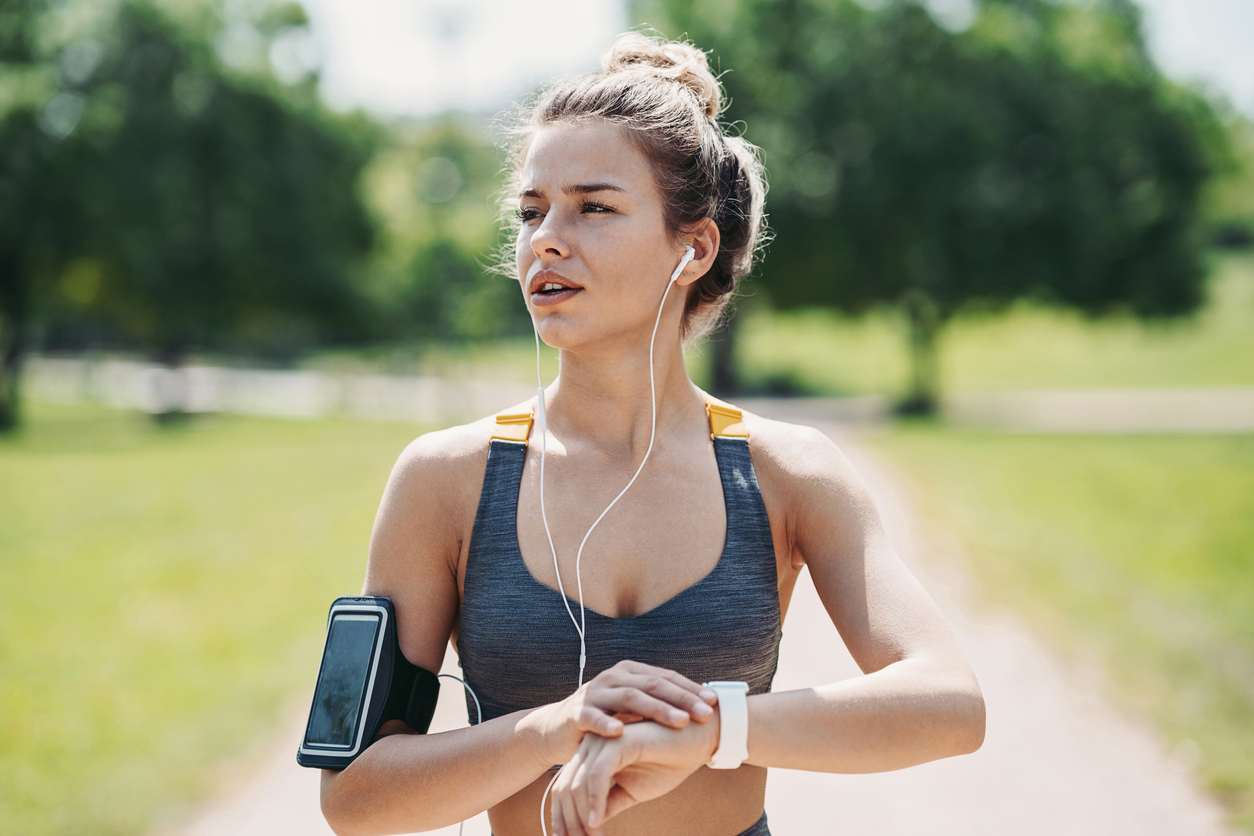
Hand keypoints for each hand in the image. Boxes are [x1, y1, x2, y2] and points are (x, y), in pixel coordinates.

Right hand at [526, 660, 715, 766]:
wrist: (557, 731)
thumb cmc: (604, 720)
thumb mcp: (632, 709)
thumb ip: (657, 705)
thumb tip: (699, 709)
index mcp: (630, 673)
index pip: (665, 677)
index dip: (690, 688)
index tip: (714, 702)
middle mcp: (613, 677)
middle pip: (652, 685)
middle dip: (682, 699)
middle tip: (705, 714)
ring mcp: (594, 693)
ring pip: (629, 698)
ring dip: (656, 710)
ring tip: (679, 722)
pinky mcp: (576, 713)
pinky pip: (592, 716)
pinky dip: (606, 723)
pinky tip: (621, 732)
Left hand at [549, 713, 719, 835]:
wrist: (699, 739)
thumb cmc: (669, 761)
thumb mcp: (633, 790)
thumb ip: (609, 802)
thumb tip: (589, 823)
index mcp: (593, 754)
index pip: (565, 787)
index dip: (562, 818)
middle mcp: (592, 744)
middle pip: (564, 788)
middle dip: (568, 822)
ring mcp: (603, 740)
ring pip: (577, 784)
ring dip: (580, 818)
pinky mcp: (618, 742)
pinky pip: (597, 775)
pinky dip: (594, 800)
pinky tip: (596, 820)